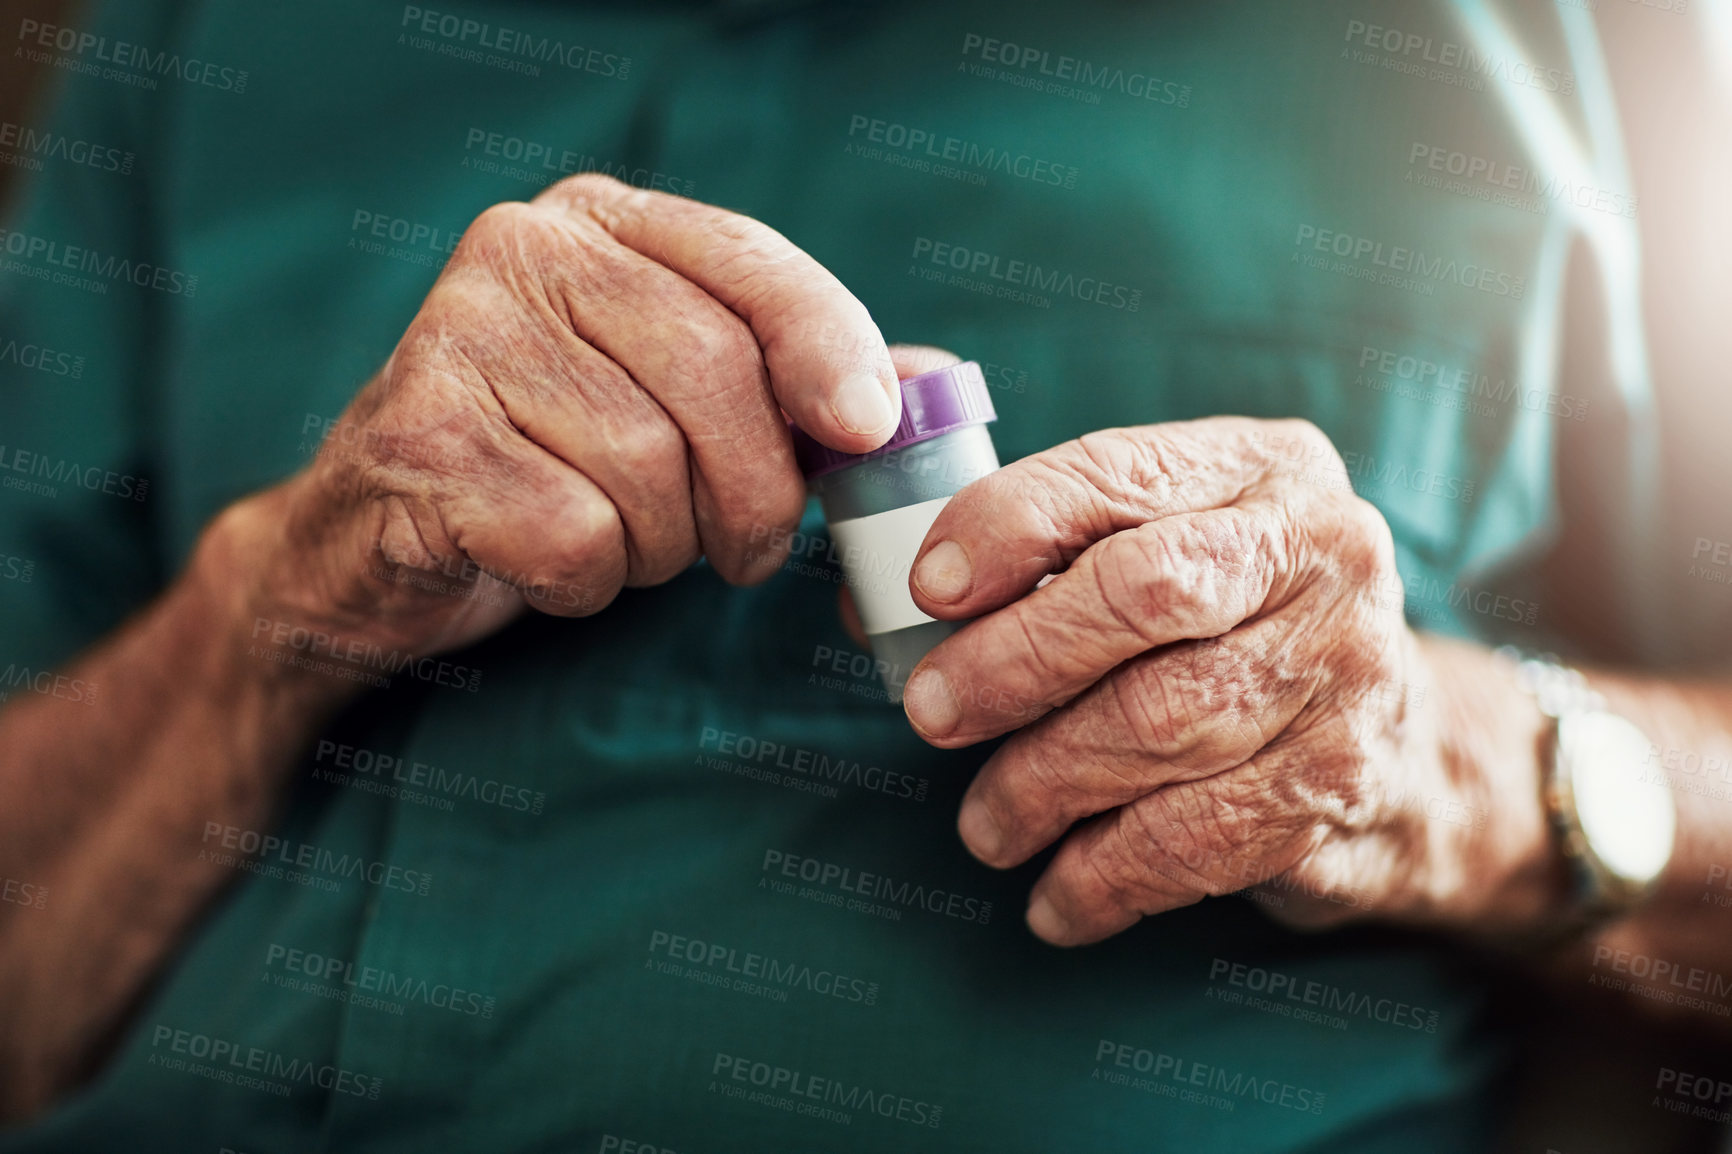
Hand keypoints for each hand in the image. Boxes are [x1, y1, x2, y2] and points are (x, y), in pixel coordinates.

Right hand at [212, 174, 907, 681]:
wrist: (373, 549)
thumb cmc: (556, 472)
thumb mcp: (680, 409)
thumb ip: (797, 389)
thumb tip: (931, 389)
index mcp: (602, 222)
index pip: (752, 265)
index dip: (830, 349)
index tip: (865, 431)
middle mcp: (522, 252)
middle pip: (714, 376)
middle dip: (755, 494)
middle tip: (741, 550)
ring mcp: (457, 337)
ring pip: (648, 469)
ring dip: (661, 546)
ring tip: (621, 543)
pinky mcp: (418, 438)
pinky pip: (576, 535)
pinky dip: (586, 581)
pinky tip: (545, 563)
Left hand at [899, 418, 1559, 944]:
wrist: (1411, 747)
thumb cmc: (1233, 630)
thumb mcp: (1163, 550)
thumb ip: (1040, 555)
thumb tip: (872, 601)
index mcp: (1263, 466)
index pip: (1117, 475)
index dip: (1009, 526)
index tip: (927, 589)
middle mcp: (1325, 552)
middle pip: (1144, 595)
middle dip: (1014, 660)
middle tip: (931, 714)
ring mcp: (1350, 668)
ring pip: (1164, 724)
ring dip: (1044, 783)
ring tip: (986, 824)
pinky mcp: (1346, 782)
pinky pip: (1200, 837)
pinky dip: (1107, 876)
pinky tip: (1055, 898)